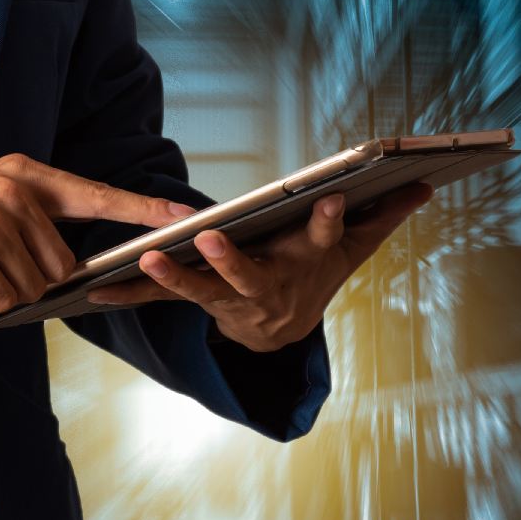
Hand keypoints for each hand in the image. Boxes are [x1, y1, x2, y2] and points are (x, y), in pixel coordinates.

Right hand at [0, 153, 192, 312]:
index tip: (183, 215)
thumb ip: (39, 223)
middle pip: (63, 264)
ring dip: (4, 291)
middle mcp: (13, 190)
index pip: (96, 194)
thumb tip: (76, 265)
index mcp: (25, 175)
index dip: (142, 208)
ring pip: (35, 286)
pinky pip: (3, 300)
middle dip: (30, 278)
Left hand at [86, 183, 433, 351]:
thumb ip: (382, 217)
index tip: (333, 200)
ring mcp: (228, 301)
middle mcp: (265, 288)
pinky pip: (160, 301)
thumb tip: (426, 185)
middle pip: (249, 276)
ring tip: (147, 259)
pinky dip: (129, 294)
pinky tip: (94, 290)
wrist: (282, 334)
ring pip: (199, 291)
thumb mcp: (351, 251)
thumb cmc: (314, 277)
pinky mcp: (198, 304)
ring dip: (172, 277)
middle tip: (210, 238)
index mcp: (304, 266)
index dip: (327, 223)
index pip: (321, 241)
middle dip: (231, 260)